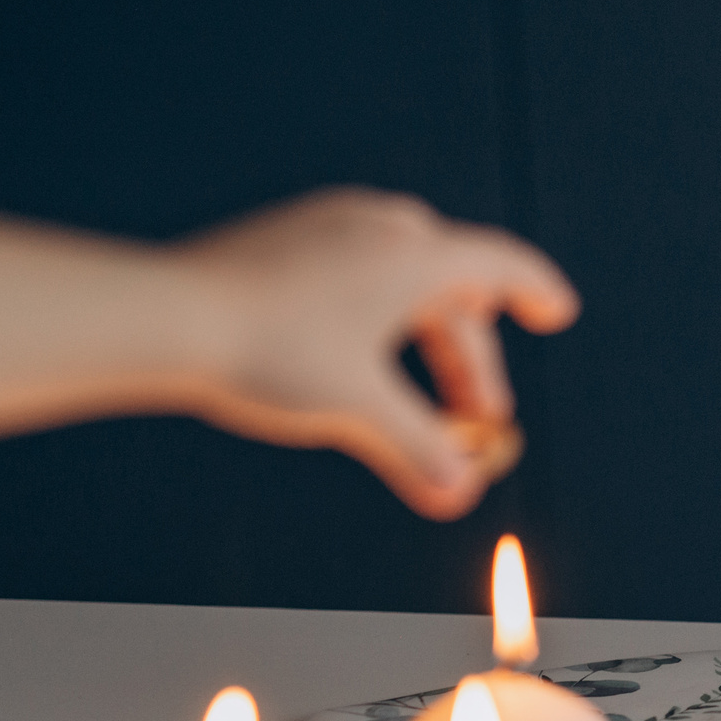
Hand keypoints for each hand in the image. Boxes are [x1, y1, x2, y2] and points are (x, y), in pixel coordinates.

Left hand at [173, 189, 578, 519]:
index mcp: (414, 254)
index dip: (536, 291)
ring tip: (418, 389)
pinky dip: (377, 318)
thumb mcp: (359, 409)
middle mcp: (379, 227)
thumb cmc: (269, 349)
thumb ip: (419, 450)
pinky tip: (354, 357)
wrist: (163, 314)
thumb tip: (458, 493)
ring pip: (402, 280)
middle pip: (450, 290)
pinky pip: (357, 274)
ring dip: (422, 337)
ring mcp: (327, 226)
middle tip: (477, 414)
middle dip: (469, 356)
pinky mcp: (284, 240)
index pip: (501, 264)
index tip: (557, 313)